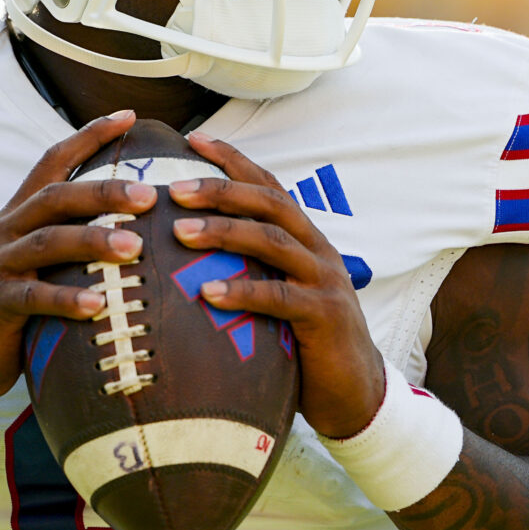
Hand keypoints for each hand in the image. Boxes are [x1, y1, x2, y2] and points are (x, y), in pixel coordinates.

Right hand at [0, 111, 155, 400]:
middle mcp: (5, 230)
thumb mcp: (36, 262)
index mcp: (19, 214)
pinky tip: (98, 305)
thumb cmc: (12, 305)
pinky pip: (31, 297)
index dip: (89, 136)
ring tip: (135, 248)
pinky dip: (65, 299)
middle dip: (104, 192)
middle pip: (56, 198)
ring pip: (47, 242)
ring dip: (93, 242)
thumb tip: (135, 228)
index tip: (130, 116)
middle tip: (149, 197)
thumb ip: (69, 241)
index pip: (53, 162)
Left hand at [171, 135, 387, 438]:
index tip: (193, 139)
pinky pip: (280, 298)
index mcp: (304, 239)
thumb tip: (184, 255)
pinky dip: (243, 291)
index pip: (268, 187)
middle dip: (221, 190)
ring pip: (273, 242)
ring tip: (180, 231)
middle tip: (174, 188)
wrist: (354, 391)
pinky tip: (207, 294)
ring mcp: (325, 281)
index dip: (234, 160)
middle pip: (270, 204)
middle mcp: (317, 250)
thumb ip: (248, 269)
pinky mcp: (325, 316)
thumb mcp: (276, 295)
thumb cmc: (302, 342)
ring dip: (224, 232)